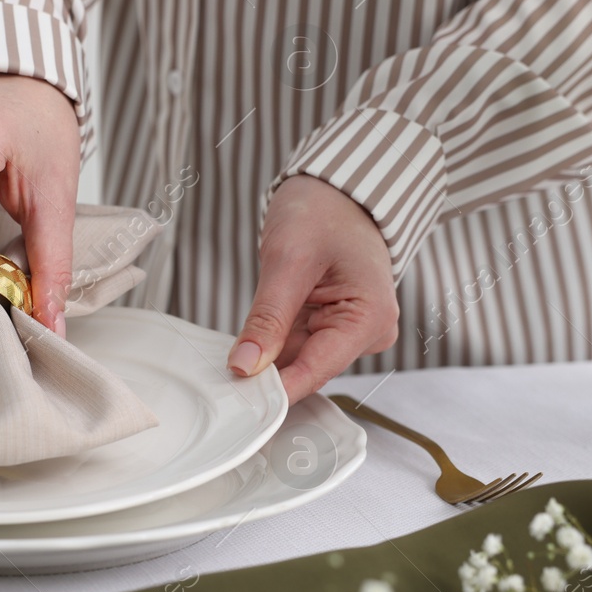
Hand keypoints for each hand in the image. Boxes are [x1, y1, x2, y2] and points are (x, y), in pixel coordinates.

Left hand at [226, 175, 398, 402]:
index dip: (274, 390)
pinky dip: (270, 343)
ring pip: (296, 358)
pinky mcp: (331, 322)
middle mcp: (367, 331)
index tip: (236, 404)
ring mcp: (349, 328)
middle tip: (220, 378)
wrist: (336, 187)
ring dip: (265, 357)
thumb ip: (267, 318)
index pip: (315, 370)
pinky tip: (246, 344)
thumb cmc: (325, 210)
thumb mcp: (289, 261)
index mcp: (370, 319)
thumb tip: (244, 366)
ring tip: (230, 356)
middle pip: (306, 368)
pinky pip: (295, 344)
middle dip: (265, 372)